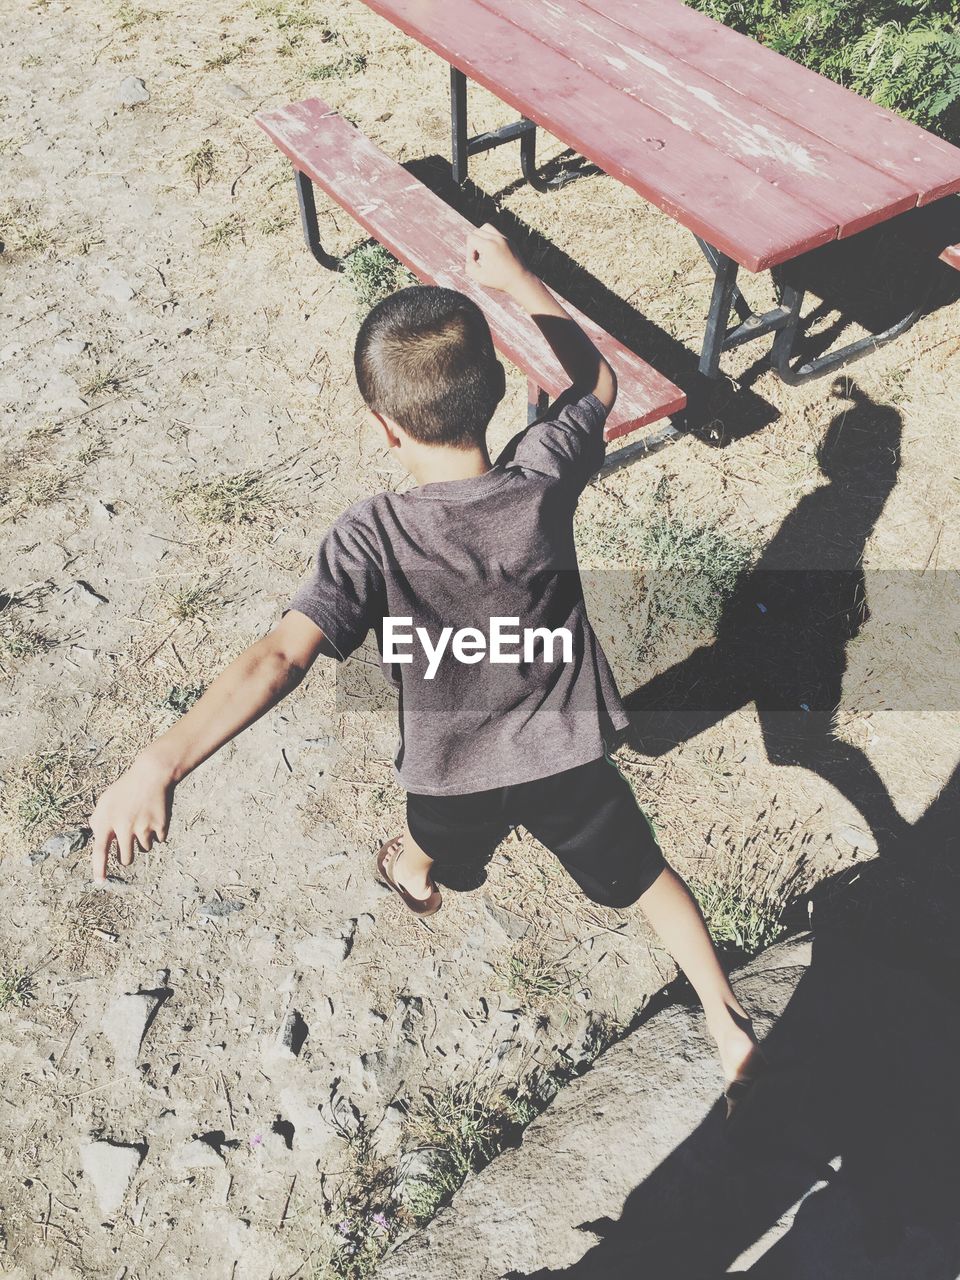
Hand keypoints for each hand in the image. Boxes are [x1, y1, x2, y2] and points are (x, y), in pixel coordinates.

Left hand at [89, 752, 174, 881]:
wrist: (152, 775)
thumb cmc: (126, 788)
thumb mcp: (106, 800)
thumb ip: (98, 820)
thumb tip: (97, 837)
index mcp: (108, 821)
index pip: (100, 850)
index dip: (99, 868)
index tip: (100, 882)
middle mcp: (124, 827)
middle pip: (126, 858)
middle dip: (128, 855)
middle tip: (130, 842)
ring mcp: (143, 827)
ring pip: (145, 849)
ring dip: (144, 840)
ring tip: (144, 821)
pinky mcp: (160, 826)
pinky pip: (159, 840)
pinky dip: (158, 833)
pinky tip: (155, 817)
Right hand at [465, 223, 532, 295]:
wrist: (520, 280)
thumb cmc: (500, 280)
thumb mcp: (479, 277)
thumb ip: (469, 267)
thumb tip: (469, 259)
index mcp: (489, 245)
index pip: (471, 238)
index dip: (469, 251)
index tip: (476, 262)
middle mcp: (497, 238)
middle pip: (477, 231)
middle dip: (474, 244)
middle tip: (479, 258)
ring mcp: (504, 238)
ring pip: (486, 228)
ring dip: (482, 238)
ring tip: (484, 252)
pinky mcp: (510, 240)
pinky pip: (495, 233)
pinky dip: (491, 240)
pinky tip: (493, 253)